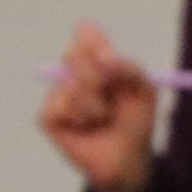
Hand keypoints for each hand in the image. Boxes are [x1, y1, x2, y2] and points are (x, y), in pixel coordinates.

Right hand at [37, 21, 155, 191]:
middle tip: (113, 93)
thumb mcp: (143, 90)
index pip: (84, 35)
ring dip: (96, 104)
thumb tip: (105, 58)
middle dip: (99, 75)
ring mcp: (58, 93)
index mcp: (95, 60)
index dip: (93, 40)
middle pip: (73, 53)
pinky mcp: (48, 116)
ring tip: (104, 117)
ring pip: (70, 84)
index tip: (108, 56)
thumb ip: (129, 68)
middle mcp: (73, 72)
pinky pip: (59, 106)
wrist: (128, 157)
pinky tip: (86, 126)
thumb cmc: (134, 120)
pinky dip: (79, 117)